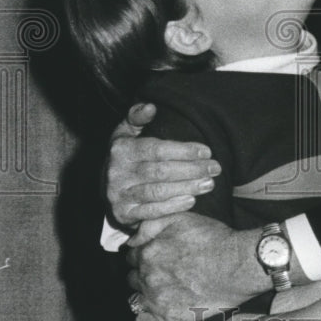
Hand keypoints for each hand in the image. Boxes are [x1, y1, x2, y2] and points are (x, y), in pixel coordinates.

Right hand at [106, 102, 221, 227]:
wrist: (106, 188)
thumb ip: (137, 117)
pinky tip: (192, 200)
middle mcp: (117, 173)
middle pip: (160, 171)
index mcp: (121, 150)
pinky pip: (151, 212)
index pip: (156, 149)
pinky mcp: (123, 214)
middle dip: (191, 169)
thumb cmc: (126, 156)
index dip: (183, 151)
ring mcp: (119, 195)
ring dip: (187, 187)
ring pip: (157, 192)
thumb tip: (151, 106)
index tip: (207, 151)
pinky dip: (173, 207)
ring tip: (209, 184)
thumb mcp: (126, 133)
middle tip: (215, 168)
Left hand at [126, 212, 262, 320]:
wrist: (238, 264)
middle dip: (145, 275)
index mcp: (147, 252)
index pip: (133, 256)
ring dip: (146, 295)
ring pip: (136, 300)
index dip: (145, 256)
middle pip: (133, 278)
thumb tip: (131, 240)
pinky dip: (146, 319)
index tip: (159, 258)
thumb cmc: (214, 239)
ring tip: (167, 292)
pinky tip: (159, 313)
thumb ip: (149, 225)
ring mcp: (155, 299)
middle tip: (166, 275)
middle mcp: (146, 276)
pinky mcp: (167, 319)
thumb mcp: (180, 218)